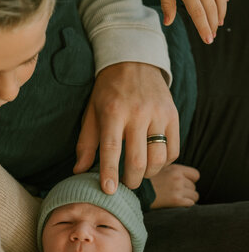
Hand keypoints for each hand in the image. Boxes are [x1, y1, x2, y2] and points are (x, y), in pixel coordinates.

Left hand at [73, 62, 178, 193]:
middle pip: (138, 160)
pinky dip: (164, 163)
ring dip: (148, 174)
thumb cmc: (108, 92)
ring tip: (139, 174)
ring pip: (158, 158)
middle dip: (131, 180)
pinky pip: (173, 150)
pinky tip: (153, 161)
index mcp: (113, 112)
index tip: (109, 191)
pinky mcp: (173, 116)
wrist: (135, 60)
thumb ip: (86, 143)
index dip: (110, 173)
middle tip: (125, 184)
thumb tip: (79, 171)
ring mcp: (159, 114)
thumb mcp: (91, 113)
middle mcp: (138, 113)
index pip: (111, 148)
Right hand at [150, 163, 199, 207]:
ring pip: (194, 196)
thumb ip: (173, 171)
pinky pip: (191, 203)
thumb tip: (183, 177)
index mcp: (176, 169)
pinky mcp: (176, 200)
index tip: (183, 185)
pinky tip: (176, 205)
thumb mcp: (160, 170)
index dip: (190, 181)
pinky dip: (186, 205)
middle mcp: (178, 178)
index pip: (195, 175)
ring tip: (176, 200)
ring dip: (187, 199)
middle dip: (187, 191)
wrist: (136, 193)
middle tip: (176, 195)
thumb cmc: (146, 183)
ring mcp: (178, 189)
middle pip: (194, 187)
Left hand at [155, 0, 230, 43]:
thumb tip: (169, 22)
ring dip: (221, 11)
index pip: (198, 14)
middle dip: (213, 24)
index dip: (204, 29)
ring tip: (219, 23)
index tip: (208, 40)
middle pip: (211, 8)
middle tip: (212, 36)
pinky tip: (225, 0)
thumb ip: (167, 2)